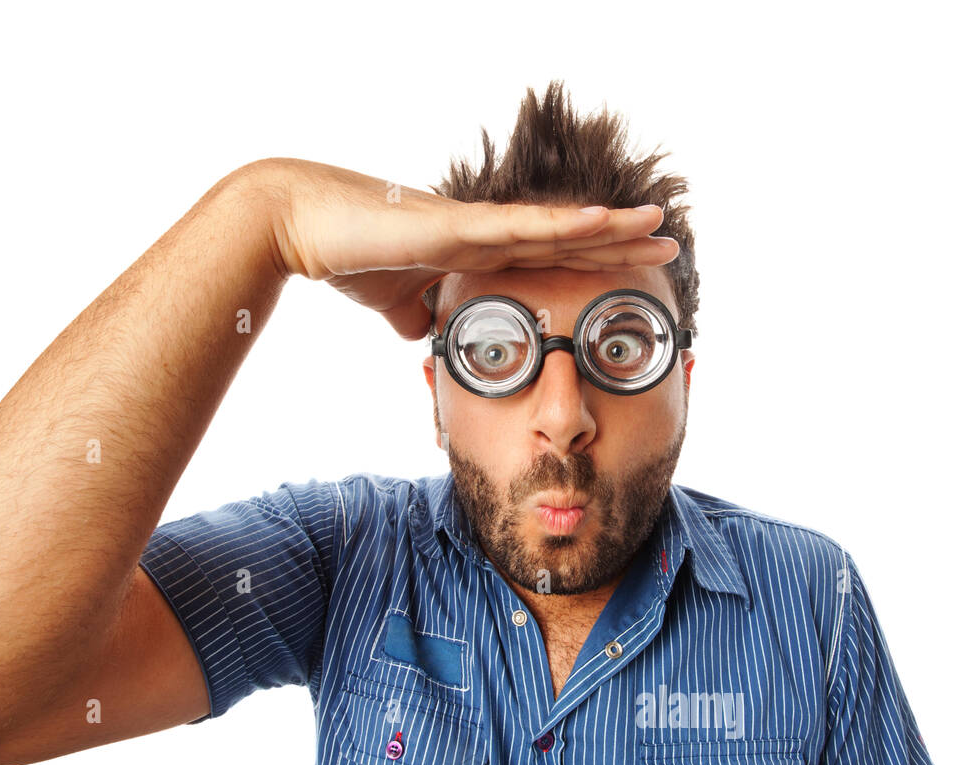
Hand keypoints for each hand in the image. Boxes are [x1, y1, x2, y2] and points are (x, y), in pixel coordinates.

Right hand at [250, 157, 678, 340]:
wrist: (303, 226)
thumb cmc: (346, 255)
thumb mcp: (394, 302)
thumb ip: (418, 314)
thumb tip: (426, 339)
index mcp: (473, 250)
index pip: (545, 256)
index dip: (590, 258)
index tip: (631, 265)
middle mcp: (481, 232)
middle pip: (563, 238)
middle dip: (616, 243)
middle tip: (666, 243)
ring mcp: (471, 225)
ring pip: (553, 227)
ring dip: (606, 228)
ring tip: (655, 225)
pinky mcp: (452, 225)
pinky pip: (516, 227)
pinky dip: (560, 225)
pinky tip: (600, 221)